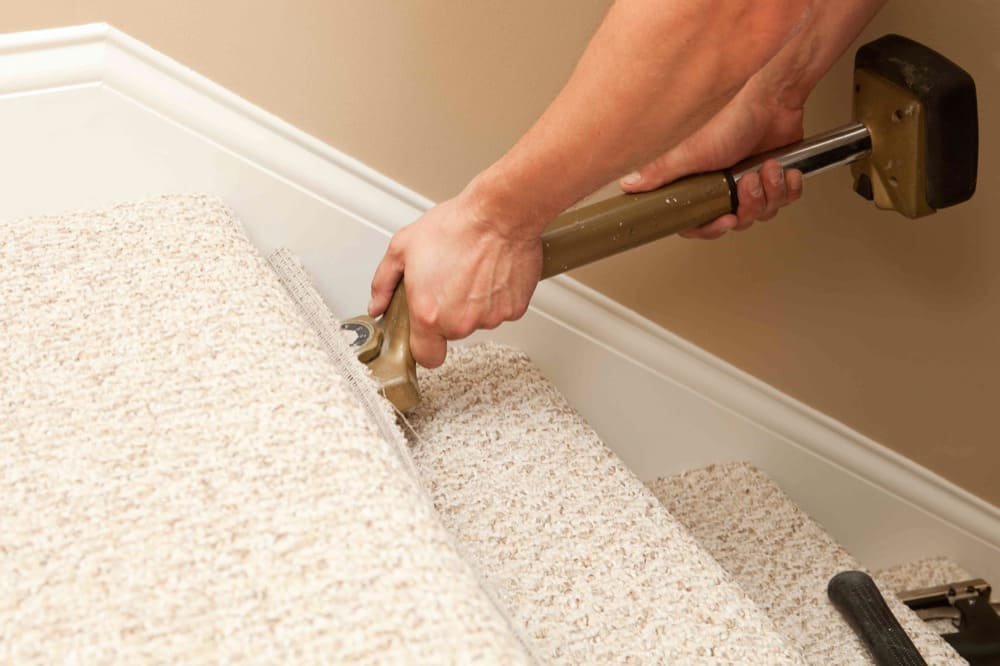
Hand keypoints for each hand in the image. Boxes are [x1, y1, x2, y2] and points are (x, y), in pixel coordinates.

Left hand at [368, 192, 541, 367]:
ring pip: (478, 320)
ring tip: (471, 270)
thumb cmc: (457, 226)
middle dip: (449, 312)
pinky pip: (501, 309)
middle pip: (452, 332)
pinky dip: (496, 295)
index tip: (425, 334)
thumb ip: (383, 283)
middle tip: (448, 280)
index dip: (425, 346)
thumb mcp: (403, 247)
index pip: (427, 357)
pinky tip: (490, 271)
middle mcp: (461, 322)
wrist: (501, 215)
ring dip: (473, 302)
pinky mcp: (514, 309)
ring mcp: (489, 317)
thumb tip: (378, 304)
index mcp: (429, 314)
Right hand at [620, 79, 804, 239]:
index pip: (699, 222)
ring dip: (769, 192)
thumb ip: (659, 173)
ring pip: (763, 212)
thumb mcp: (688, 152)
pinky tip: (782, 168)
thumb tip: (628, 185)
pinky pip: (786, 200)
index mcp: (700, 184)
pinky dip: (788, 187)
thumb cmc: (731, 118)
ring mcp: (751, 182)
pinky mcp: (775, 176)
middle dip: (748, 206)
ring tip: (767, 168)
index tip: (724, 220)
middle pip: (736, 221)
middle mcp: (724, 186)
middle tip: (747, 183)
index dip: (711, 227)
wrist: (771, 98)